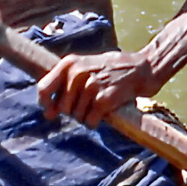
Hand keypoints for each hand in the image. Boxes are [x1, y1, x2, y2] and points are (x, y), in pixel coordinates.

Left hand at [35, 49, 158, 127]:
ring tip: (99, 104)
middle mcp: (77, 74)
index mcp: (69, 63)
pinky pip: (89, 122)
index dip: (45, 103)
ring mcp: (90, 87)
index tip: (51, 111)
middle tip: (89, 103)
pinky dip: (95, 121)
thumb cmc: (113, 70)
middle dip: (74, 110)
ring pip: (76, 116)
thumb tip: (48, 113)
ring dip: (87, 116)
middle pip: (62, 107)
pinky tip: (104, 112)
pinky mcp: (104, 100)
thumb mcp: (85, 67)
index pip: (43, 88)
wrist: (143, 68)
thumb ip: (65, 85)